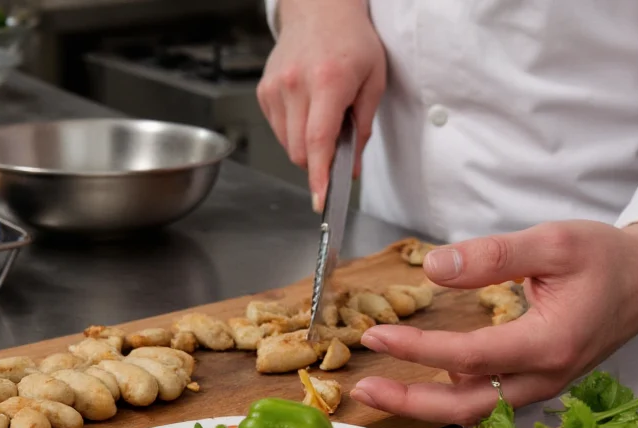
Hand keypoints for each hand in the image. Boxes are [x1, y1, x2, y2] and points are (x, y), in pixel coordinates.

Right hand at [257, 0, 385, 210]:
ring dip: (305, 147)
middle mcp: (295, 85)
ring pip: (286, 145)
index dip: (320, 175)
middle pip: (299, 151)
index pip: (318, 141)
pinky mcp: (264, 91)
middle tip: (337, 148)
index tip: (321, 199)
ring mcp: (275, 88)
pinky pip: (278, 130)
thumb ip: (363, 128)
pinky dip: (293, 132)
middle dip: (318, 163)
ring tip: (323, 117)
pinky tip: (307, 110)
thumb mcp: (373, 81)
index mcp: (327, 81)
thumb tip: (353, 168)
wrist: (319, 10)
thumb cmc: (351, 41)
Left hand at [349, 221, 637, 425]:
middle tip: (362, 390)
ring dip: (425, 404)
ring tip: (378, 389)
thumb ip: (494, 255)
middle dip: (411, 402)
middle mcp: (545, 377)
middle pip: (467, 405)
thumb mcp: (553, 242)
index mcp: (550, 343)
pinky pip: (486, 399)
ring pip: (475, 410)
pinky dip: (447, 396)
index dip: (420, 349)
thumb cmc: (604, 259)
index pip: (471, 356)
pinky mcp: (535, 381)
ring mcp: (541, 385)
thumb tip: (434, 268)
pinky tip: (417, 380)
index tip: (377, 336)